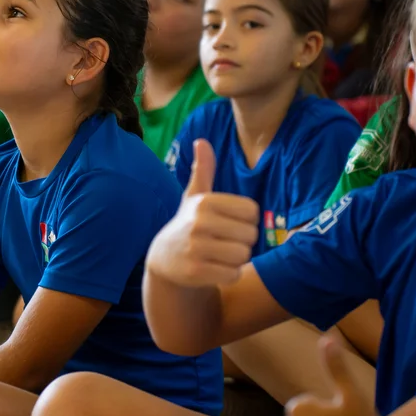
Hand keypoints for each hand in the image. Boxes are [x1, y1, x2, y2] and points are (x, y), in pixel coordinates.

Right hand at [145, 139, 258, 286]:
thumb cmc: (188, 224)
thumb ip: (203, 170)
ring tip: (218, 255)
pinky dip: (228, 275)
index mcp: (205, 202)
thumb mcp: (194, 197)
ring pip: (243, 256)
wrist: (163, 259)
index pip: (252, 212)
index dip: (245, 221)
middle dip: (242, 242)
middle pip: (250, 235)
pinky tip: (214, 269)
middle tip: (222, 242)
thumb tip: (201, 141)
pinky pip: (233, 274)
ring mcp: (196, 248)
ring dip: (236, 260)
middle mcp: (199, 222)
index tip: (227, 223)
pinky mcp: (195, 271)